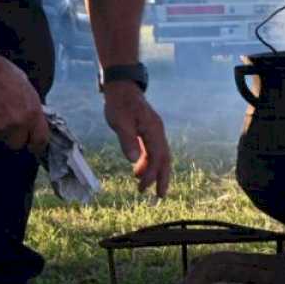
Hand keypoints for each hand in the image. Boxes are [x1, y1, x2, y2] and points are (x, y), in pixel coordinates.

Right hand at [0, 51, 49, 154]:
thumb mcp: (25, 86)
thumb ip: (30, 105)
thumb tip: (32, 115)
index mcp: (32, 111)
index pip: (40, 140)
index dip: (36, 144)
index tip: (33, 146)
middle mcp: (18, 123)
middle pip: (18, 144)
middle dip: (14, 137)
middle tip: (7, 124)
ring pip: (0, 139)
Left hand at [103, 81, 171, 196]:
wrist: (122, 87)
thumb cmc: (119, 103)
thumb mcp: (120, 122)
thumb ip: (127, 140)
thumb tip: (133, 160)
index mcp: (153, 130)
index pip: (157, 157)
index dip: (152, 174)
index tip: (143, 188)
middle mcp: (158, 131)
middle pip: (165, 159)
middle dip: (162, 178)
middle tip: (159, 196)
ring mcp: (155, 131)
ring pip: (160, 155)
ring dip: (154, 172)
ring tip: (142, 186)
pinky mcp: (149, 131)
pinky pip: (153, 150)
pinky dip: (148, 162)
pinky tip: (137, 169)